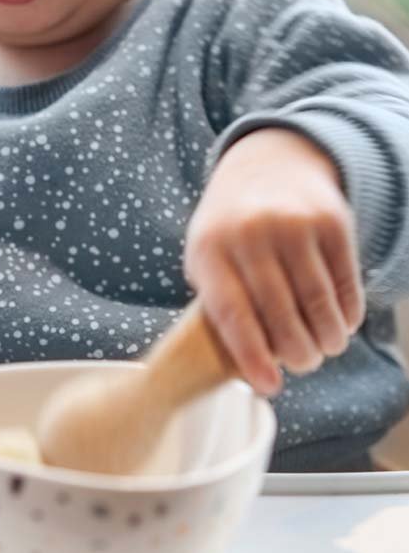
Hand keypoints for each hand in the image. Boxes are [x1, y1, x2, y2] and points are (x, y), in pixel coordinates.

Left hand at [184, 127, 364, 395]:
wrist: (267, 165)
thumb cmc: (230, 228)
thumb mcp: (207, 255)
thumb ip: (219, 304)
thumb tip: (245, 368)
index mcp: (210, 247)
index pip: (231, 312)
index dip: (251, 355)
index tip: (269, 387)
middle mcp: (249, 233)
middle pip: (281, 313)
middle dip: (297, 352)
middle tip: (303, 365)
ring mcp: (292, 224)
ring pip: (319, 303)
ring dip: (326, 339)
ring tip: (323, 349)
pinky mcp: (331, 222)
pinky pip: (345, 284)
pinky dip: (346, 314)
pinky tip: (340, 324)